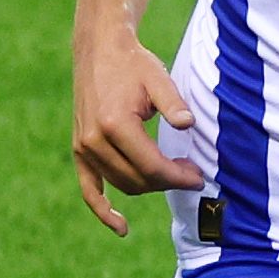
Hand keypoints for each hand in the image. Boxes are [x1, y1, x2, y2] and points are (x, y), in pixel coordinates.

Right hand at [72, 37, 205, 235]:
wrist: (99, 50)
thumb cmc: (133, 63)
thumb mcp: (158, 77)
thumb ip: (173, 103)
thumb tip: (188, 126)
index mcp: (115, 124)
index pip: (152, 166)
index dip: (178, 177)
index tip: (199, 176)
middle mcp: (94, 140)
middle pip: (138, 180)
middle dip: (169, 182)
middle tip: (193, 174)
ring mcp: (83, 147)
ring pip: (121, 184)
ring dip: (149, 187)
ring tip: (173, 177)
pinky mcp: (79, 150)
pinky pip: (89, 189)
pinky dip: (103, 210)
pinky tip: (121, 228)